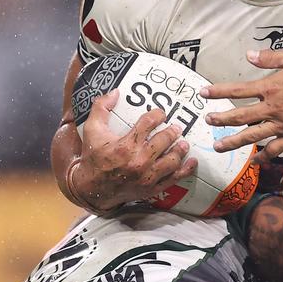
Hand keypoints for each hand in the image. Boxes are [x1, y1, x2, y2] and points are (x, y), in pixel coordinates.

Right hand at [72, 89, 197, 211]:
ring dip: (180, 149)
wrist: (90, 190)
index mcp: (125, 146)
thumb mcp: (92, 130)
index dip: (158, 115)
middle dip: (173, 132)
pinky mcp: (150, 189)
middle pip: (164, 141)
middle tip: (177, 127)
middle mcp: (138, 161)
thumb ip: (101, 108)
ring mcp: (146, 177)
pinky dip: (185, 170)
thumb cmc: (93, 158)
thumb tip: (115, 92)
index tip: (161, 114)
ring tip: (183, 142)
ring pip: (172, 160)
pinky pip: (173, 179)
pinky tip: (192, 161)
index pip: (149, 123)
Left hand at [201, 48, 282, 162]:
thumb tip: (249, 55)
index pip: (238, 90)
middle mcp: (272, 108)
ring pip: (252, 137)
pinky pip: (274, 150)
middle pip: (240, 116)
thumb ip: (270, 57)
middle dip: (221, 119)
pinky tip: (254, 163)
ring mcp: (282, 125)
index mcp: (270, 87)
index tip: (203, 94)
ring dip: (233, 142)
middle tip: (207, 121)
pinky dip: (263, 158)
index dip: (218, 91)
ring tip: (219, 147)